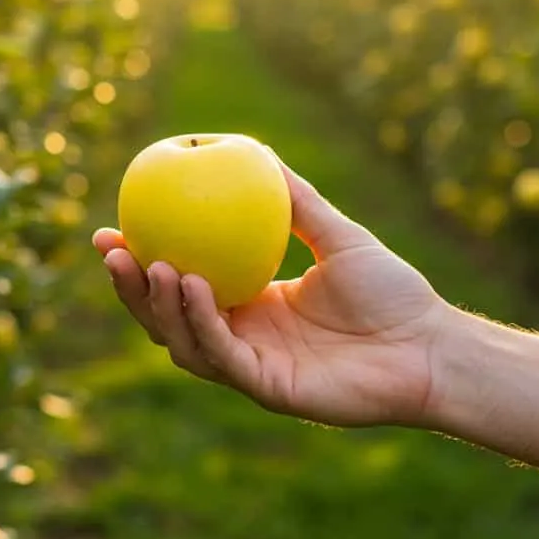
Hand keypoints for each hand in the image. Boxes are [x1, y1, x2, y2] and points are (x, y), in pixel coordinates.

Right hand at [95, 163, 458, 427]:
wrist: (431, 347)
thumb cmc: (392, 293)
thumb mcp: (337, 234)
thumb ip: (296, 199)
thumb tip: (255, 150)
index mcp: (248, 306)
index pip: (179, 284)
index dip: (140, 261)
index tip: (112, 227)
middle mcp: (242, 338)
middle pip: (165, 317)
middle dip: (130, 288)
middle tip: (108, 250)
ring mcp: (251, 367)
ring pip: (183, 341)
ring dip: (159, 305)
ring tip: (152, 264)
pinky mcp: (267, 389)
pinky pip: (222, 355)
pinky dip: (200, 322)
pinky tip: (191, 284)